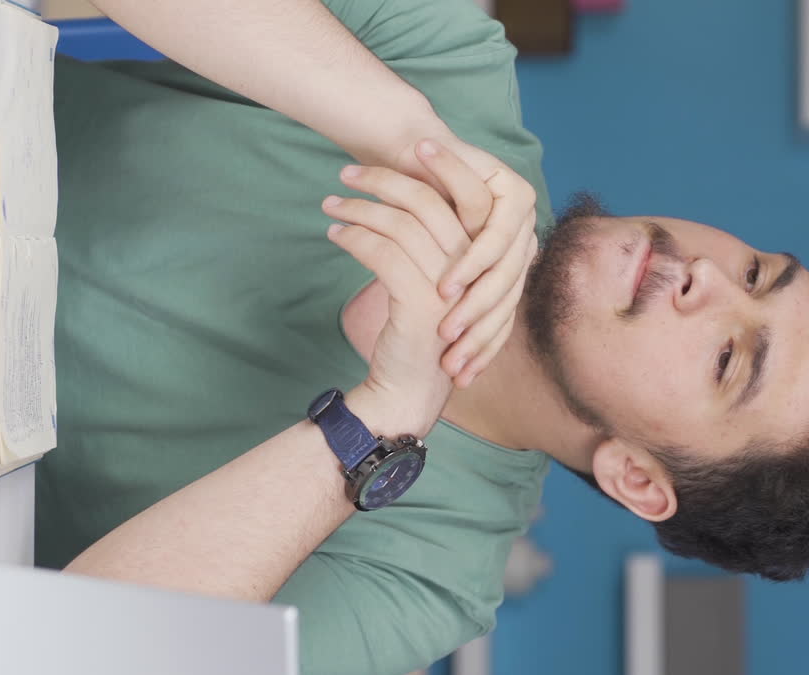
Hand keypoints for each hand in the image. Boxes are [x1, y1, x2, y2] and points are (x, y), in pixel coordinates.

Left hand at [322, 166, 467, 437]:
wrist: (410, 391)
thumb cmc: (416, 335)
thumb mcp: (430, 284)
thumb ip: (427, 246)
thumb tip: (402, 199)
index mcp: (478, 258)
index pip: (460, 195)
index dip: (428, 168)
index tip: (397, 149)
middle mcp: (470, 269)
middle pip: (427, 202)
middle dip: (383, 179)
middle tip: (346, 172)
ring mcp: (448, 285)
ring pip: (400, 224)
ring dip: (359, 208)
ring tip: (330, 204)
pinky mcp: (419, 302)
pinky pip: (381, 252)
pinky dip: (354, 237)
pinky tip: (336, 235)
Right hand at [398, 138, 538, 387]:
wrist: (408, 153)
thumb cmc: (413, 212)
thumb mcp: (430, 266)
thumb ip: (443, 300)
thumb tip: (440, 352)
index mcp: (510, 268)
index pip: (502, 320)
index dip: (480, 352)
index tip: (456, 381)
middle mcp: (525, 246)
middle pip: (506, 303)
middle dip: (476, 337)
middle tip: (449, 362)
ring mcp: (526, 220)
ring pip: (504, 275)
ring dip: (473, 304)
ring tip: (446, 326)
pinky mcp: (515, 194)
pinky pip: (495, 238)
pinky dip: (470, 264)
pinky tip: (449, 284)